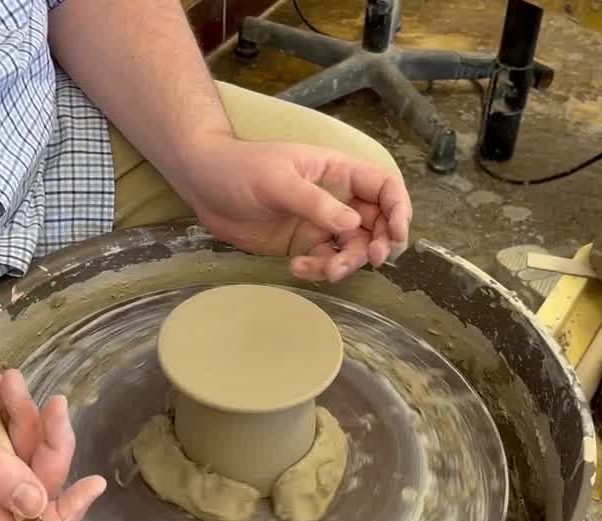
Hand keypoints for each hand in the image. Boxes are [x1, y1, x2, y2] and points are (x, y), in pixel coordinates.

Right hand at [0, 333, 104, 520]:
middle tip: (50, 404)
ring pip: (24, 456)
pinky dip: (10, 406)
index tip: (91, 483)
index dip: (58, 515)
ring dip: (26, 416)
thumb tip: (36, 507)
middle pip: (30, 490)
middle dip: (44, 445)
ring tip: (5, 381)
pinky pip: (8, 433)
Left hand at [177, 137, 411, 282]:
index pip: (383, 187)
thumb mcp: (278, 180)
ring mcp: (321, 223)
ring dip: (346, 263)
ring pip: (353, 249)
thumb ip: (315, 203)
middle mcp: (337, 197)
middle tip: (372, 260)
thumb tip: (353, 226)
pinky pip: (326, 261)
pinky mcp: (304, 244)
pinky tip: (296, 267)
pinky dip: (319, 270)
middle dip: (379, 244)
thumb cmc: (240, 169)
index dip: (398, 210)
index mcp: (338, 171)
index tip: (396, 236)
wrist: (203, 185)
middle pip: (377, 223)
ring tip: (324, 270)